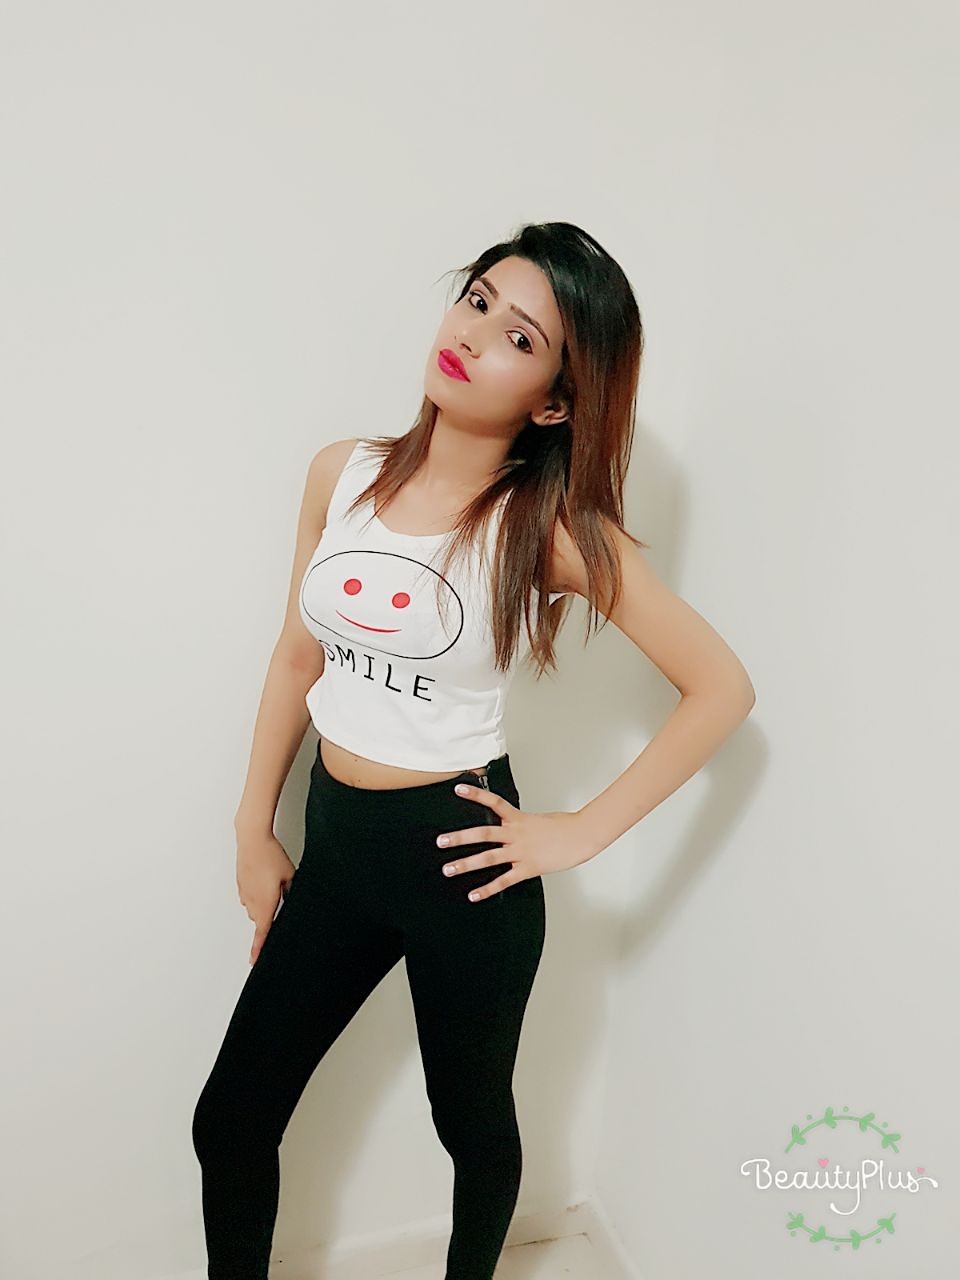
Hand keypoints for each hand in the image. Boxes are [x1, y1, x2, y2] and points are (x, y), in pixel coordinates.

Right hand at [235, 830, 295, 964]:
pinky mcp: (241, 884)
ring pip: (254, 908)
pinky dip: (256, 895)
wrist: (252, 839)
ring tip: (273, 889)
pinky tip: (265, 881)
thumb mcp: (290, 875)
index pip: (262, 934)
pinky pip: (249, 897)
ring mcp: (244, 893)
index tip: (254, 962)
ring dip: (263, 906)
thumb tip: (295, 900)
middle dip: (268, 921)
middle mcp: (252, 902)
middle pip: (260, 921)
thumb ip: (292, 892)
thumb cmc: (271, 856)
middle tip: (277, 912)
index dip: (258, 949)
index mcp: (266, 904)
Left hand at [437, 781, 594, 901]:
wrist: (583, 836)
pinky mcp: (528, 868)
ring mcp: (521, 852)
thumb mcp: (539, 819)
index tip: (458, 789)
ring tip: (448, 869)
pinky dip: (487, 889)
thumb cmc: (565, 827)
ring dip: (466, 864)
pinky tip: (473, 895)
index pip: (494, 803)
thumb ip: (521, 824)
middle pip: (483, 834)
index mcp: (518, 819)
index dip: (475, 795)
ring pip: (489, 858)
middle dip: (459, 838)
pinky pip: (504, 880)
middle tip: (440, 841)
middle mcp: (516, 834)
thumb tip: (511, 827)